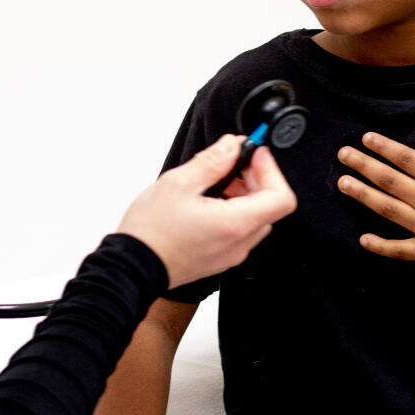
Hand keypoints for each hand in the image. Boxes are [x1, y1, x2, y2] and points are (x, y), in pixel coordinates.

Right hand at [117, 135, 296, 289]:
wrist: (133, 268)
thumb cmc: (151, 233)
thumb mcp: (178, 184)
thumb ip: (212, 162)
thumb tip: (231, 146)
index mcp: (235, 223)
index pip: (281, 197)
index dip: (272, 170)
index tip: (255, 154)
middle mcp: (239, 243)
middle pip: (270, 207)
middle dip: (256, 179)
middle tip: (233, 163)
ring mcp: (231, 254)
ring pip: (255, 219)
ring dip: (244, 195)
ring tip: (215, 181)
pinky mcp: (220, 259)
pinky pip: (238, 231)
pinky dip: (232, 211)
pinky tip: (207, 201)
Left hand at [336, 131, 414, 273]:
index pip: (406, 158)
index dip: (384, 147)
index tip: (366, 138)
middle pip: (389, 180)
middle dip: (364, 165)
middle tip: (343, 155)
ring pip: (387, 209)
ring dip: (363, 196)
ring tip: (343, 183)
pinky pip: (400, 250)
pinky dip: (380, 246)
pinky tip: (363, 239)